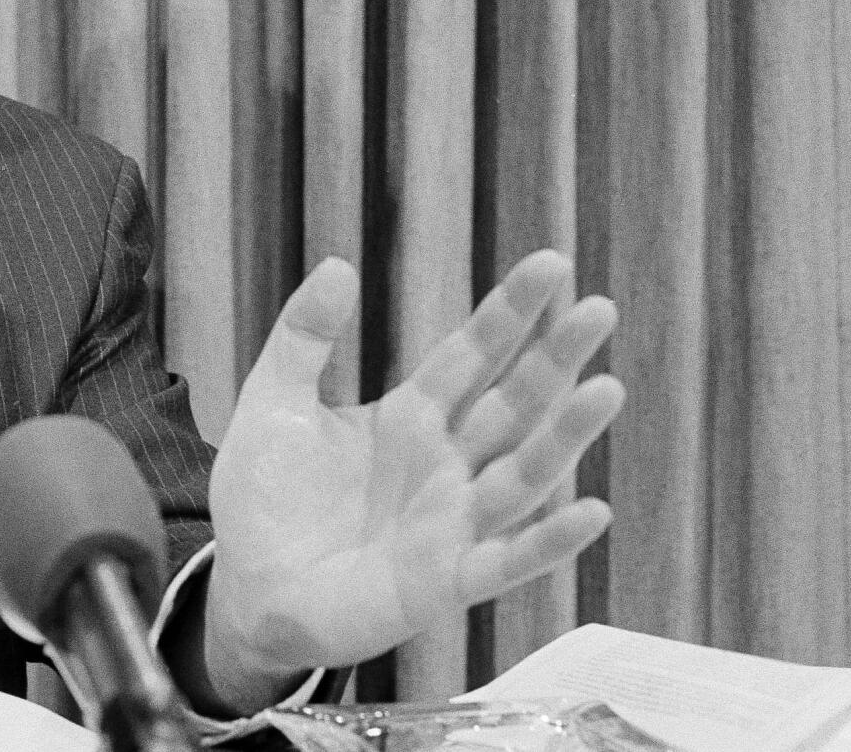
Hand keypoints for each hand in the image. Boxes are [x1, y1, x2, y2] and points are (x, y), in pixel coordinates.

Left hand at [200, 249, 622, 710]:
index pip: (471, 354)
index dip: (510, 312)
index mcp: (409, 416)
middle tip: (601, 310)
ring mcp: (452, 522)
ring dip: (566, 436)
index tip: (552, 265)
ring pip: (524, 473)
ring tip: (607, 390)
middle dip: (555, 359)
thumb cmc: (261, 497)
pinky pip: (508, 559)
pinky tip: (590, 511)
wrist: (243, 586)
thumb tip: (338, 264)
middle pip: (512, 404)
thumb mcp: (274, 401)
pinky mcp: (446, 581)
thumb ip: (304, 336)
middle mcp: (444, 464)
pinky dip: (550, 541)